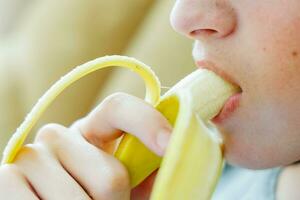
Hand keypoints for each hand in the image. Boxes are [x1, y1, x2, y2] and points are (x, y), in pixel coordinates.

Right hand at [0, 92, 171, 199]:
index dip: (148, 122)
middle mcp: (61, 135)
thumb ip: (149, 172)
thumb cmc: (97, 199)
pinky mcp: (5, 177)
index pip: (119, 108)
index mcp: (94, 132)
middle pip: (110, 175)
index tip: (170, 146)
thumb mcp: (127, 186)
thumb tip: (175, 155)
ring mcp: (31, 156)